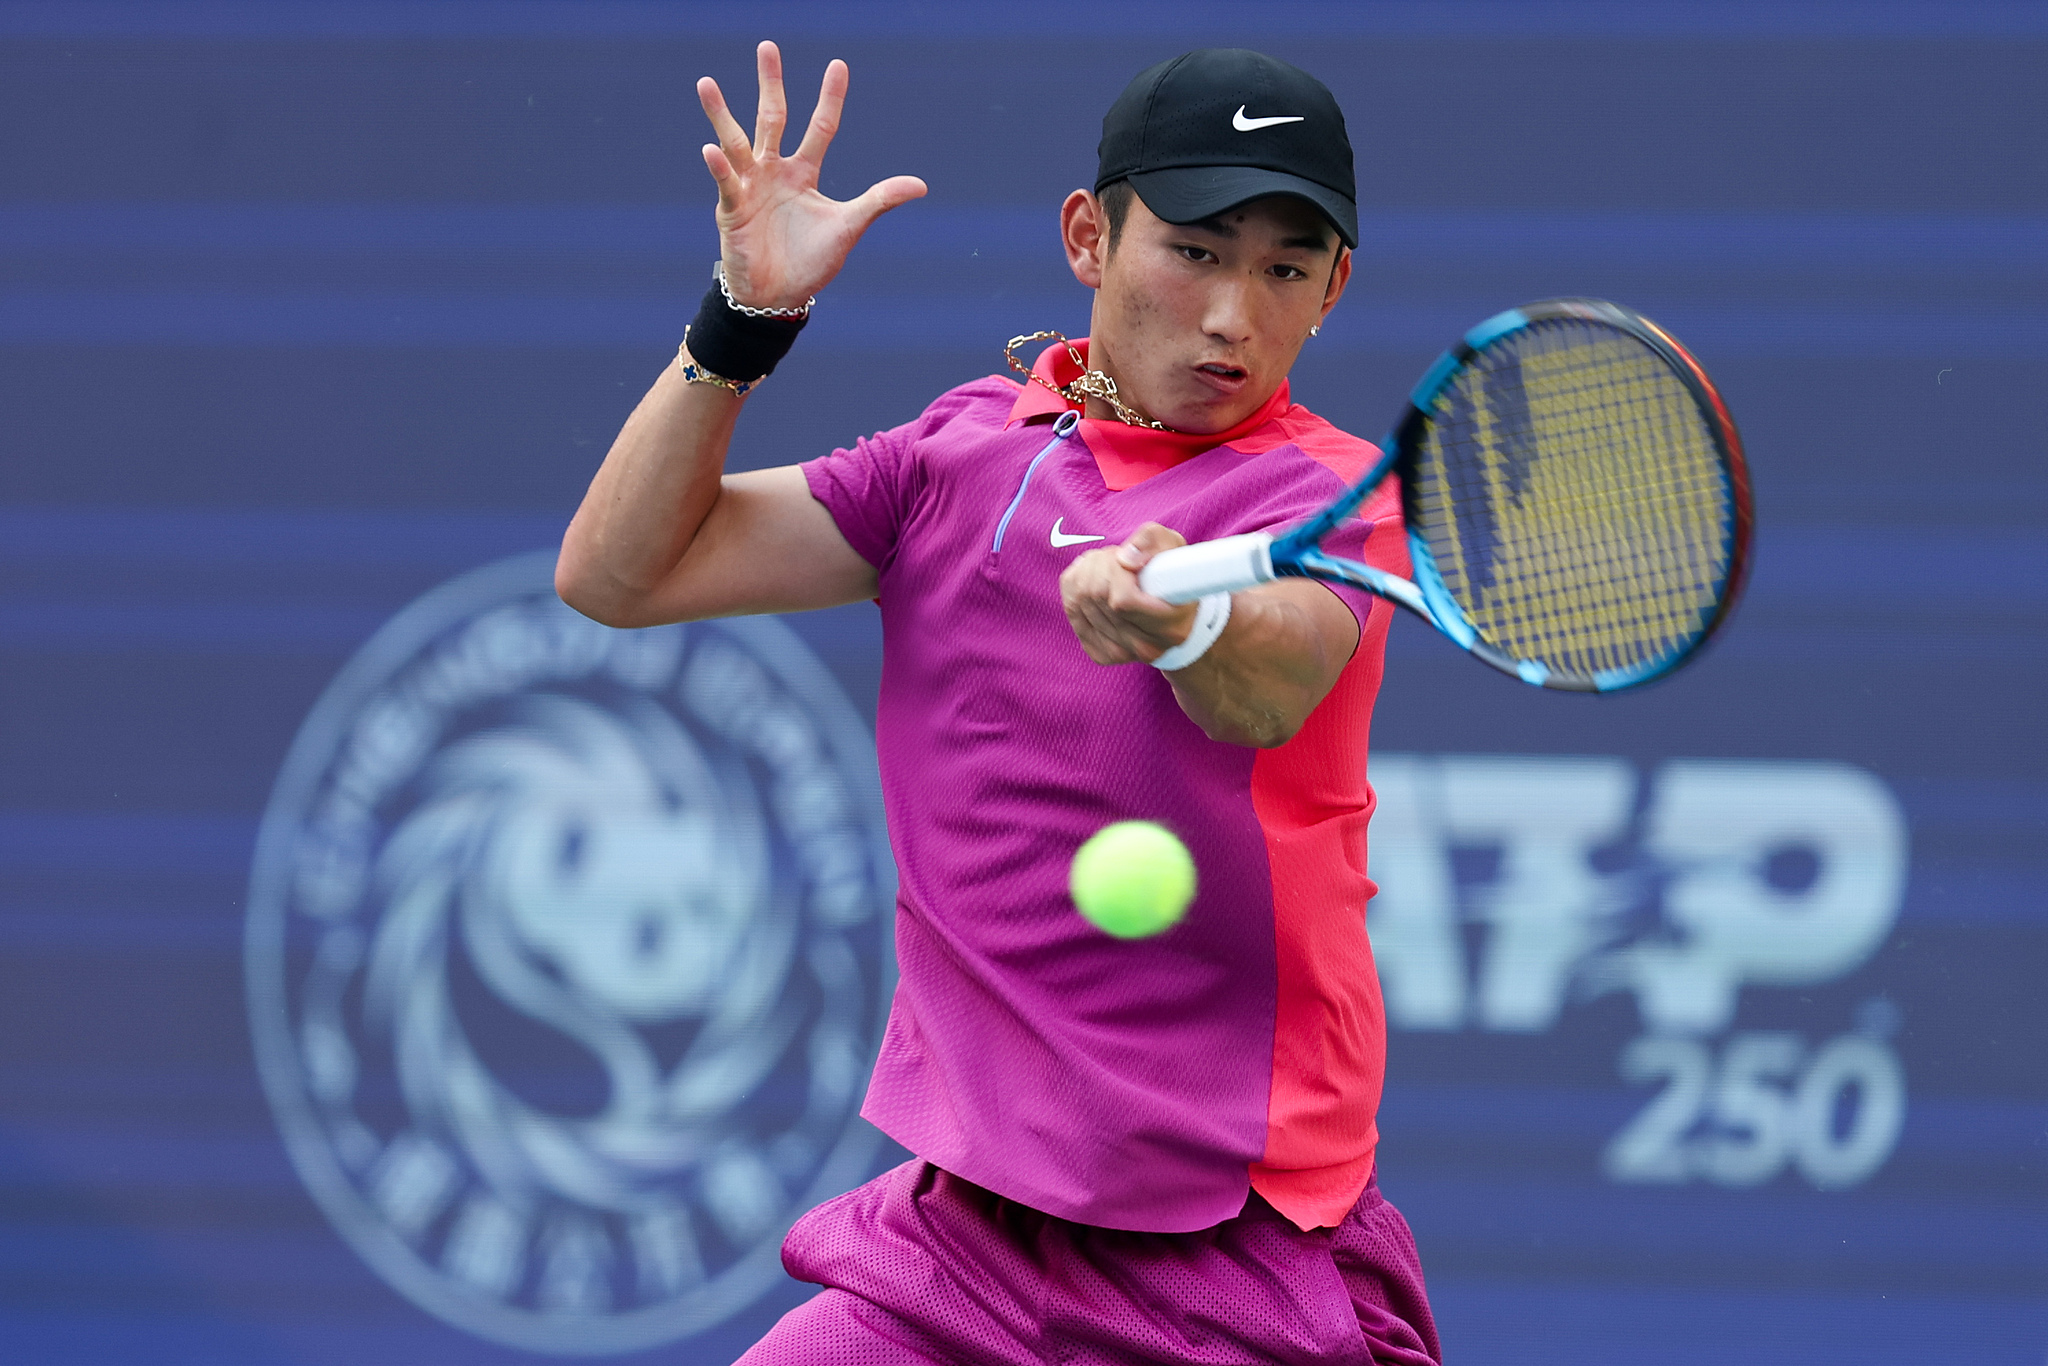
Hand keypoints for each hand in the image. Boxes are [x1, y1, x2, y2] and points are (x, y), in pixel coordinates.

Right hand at [697, 42, 927, 309]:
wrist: (778, 298)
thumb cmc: (811, 262)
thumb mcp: (849, 227)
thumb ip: (878, 201)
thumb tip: (921, 184)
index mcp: (804, 173)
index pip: (821, 127)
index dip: (831, 98)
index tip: (839, 65)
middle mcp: (774, 172)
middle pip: (773, 118)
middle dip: (770, 84)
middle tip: (768, 46)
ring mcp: (750, 187)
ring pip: (736, 142)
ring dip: (721, 114)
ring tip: (706, 82)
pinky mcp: (731, 210)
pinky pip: (726, 183)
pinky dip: (719, 167)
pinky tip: (711, 149)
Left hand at [1059, 523, 1201, 664]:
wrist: (1170, 608)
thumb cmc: (1174, 573)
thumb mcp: (1171, 545)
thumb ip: (1151, 542)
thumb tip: (1126, 559)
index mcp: (1172, 627)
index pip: (1123, 600)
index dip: (1118, 570)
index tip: (1128, 560)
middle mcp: (1148, 648)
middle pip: (1097, 596)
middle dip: (1101, 565)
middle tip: (1117, 559)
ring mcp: (1123, 654)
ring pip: (1080, 602)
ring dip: (1088, 574)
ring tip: (1109, 570)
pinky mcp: (1101, 654)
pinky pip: (1072, 612)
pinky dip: (1075, 590)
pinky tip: (1094, 584)